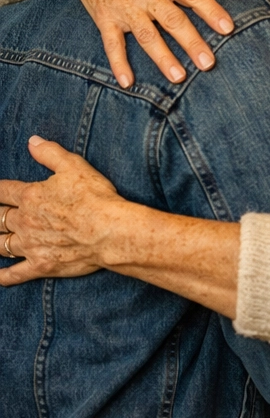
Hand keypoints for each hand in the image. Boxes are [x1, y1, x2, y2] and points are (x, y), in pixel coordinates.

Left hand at [0, 137, 124, 284]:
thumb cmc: (95, 197)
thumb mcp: (74, 166)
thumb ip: (50, 153)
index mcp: (30, 196)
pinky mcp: (41, 265)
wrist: (110, 231)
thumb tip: (32, 141)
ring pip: (0, 245)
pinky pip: (15, 274)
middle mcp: (25, 221)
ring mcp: (31, 245)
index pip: (2, 191)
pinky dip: (3, 276)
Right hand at [16, 0, 234, 85]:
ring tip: (179, 78)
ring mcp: (124, 8)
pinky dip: (118, 63)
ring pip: (147, 36)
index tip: (228, 29)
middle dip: (192, 43)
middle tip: (208, 64)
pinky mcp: (105, 18)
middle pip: (173, 21)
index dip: (211, 11)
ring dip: (163, 58)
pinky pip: (112, 44)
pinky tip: (128, 82)